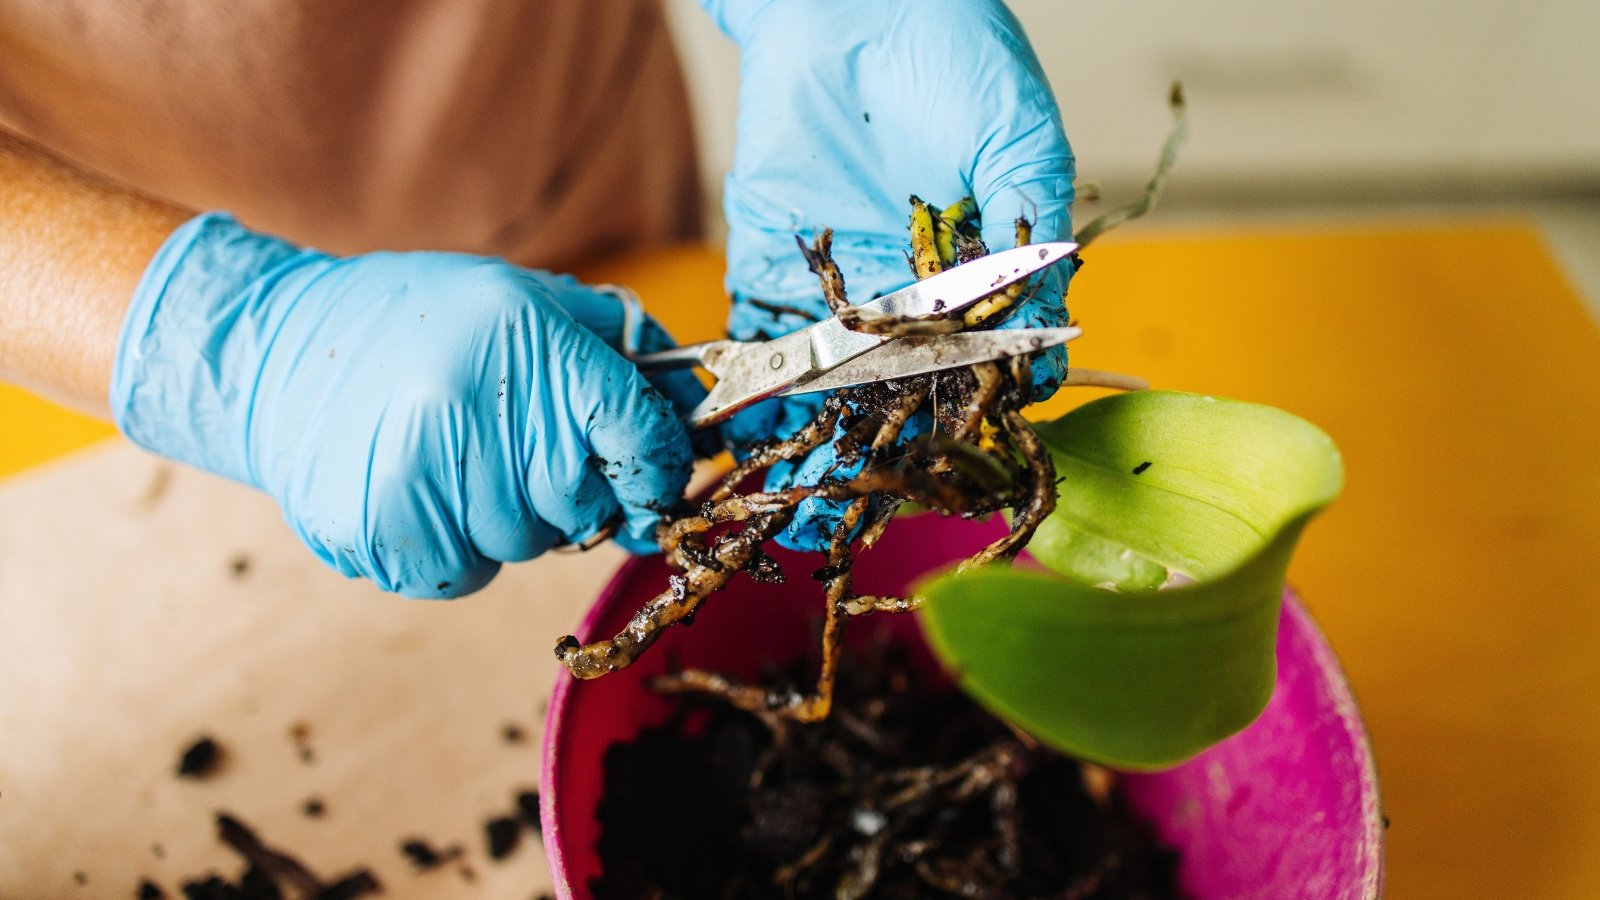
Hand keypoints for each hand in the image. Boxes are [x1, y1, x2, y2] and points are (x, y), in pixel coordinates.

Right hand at [112, 213, 701, 596]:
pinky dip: (460, 549)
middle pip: (586, 503)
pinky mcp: (380, 528)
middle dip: (579, 494)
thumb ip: (614, 350)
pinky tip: (427, 495)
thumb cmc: (416, 324)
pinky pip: (466, 573)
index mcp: (521, 334)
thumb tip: (693, 411)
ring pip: (528, 546)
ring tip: (461, 464)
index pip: (636, 429)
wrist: (270, 351)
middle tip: (531, 458)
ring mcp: (420, 472)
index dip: (658, 463)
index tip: (651, 474)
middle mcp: (472, 402)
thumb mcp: (521, 300)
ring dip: (513, 519)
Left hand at [702, 0, 1076, 549]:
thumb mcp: (1020, 141)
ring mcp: (837, 286)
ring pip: (828, 387)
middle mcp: (907, 297)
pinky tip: (749, 446)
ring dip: (812, 449)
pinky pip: (760, 338)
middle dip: (878, 462)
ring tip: (800, 510)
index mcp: (974, 279)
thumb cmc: (952, 52)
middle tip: (860, 521)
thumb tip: (1052, 336)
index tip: (954, 479)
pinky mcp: (770, 261)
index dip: (965, 427)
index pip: (976, 370)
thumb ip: (1032, 237)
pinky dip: (751, 393)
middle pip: (896, 397)